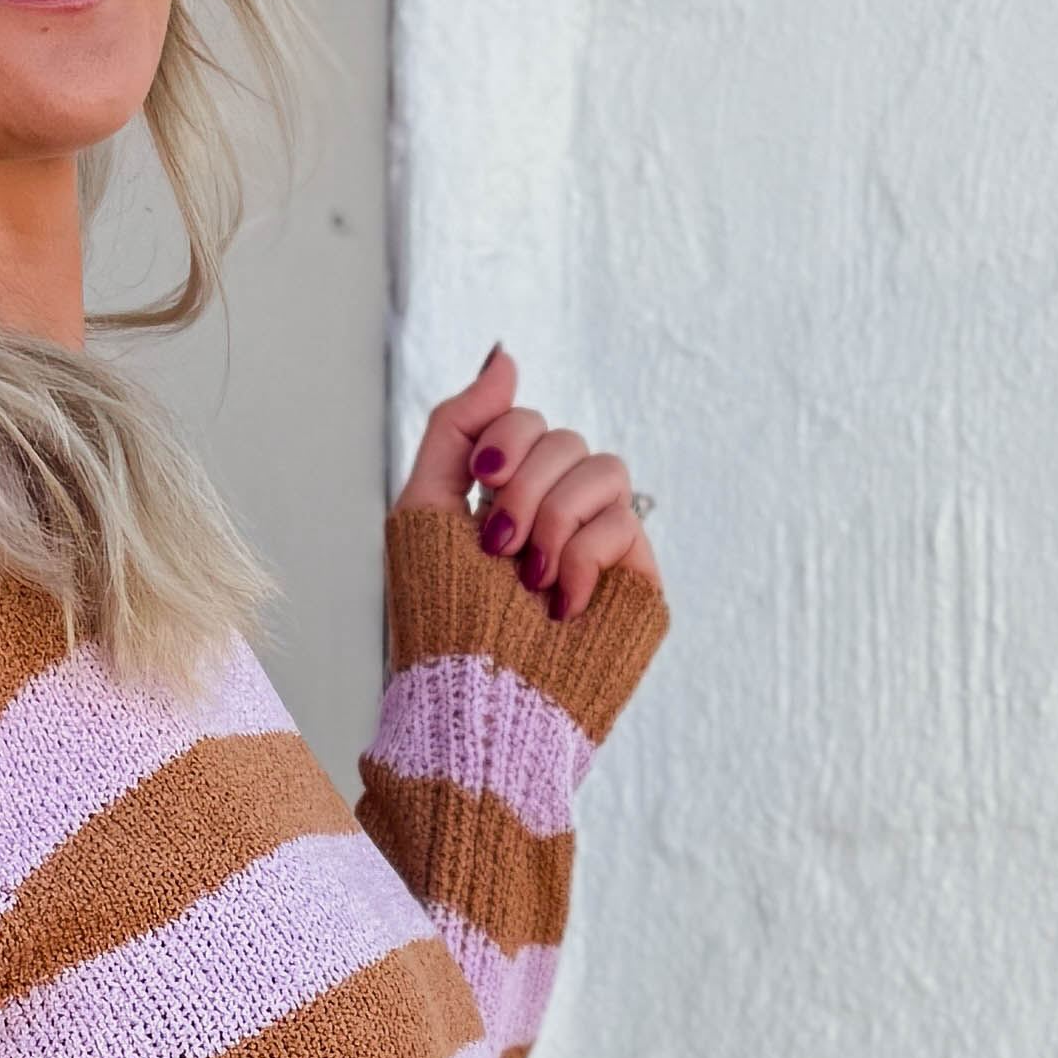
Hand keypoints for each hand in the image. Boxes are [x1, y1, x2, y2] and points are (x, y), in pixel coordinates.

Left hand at [400, 344, 655, 627]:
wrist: (473, 702)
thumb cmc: (439, 621)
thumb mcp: (423, 509)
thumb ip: (458, 425)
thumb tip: (506, 355)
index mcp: (506, 498)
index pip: (527, 421)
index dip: (507, 434)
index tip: (481, 476)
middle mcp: (555, 517)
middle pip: (565, 439)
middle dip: (523, 486)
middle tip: (497, 547)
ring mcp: (598, 548)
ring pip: (605, 468)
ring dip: (553, 516)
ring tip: (527, 578)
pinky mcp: (634, 582)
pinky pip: (627, 520)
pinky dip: (581, 556)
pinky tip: (558, 605)